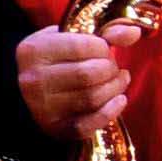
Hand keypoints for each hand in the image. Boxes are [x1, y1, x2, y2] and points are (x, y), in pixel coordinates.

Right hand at [12, 22, 129, 141]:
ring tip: (118, 81)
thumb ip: (103, 32)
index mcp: (33, 51)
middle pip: (88, 74)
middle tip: (111, 68)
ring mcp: (43, 107)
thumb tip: (135, 32)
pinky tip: (119, 99)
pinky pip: (91, 122)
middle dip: (110, 69)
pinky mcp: (55, 128)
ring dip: (115, 88)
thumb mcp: (68, 38)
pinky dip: (111, 110)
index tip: (104, 50)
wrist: (27, 94)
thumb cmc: (53, 61)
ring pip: (93, 98)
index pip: (80, 46)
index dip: (102, 47)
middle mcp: (33, 80)